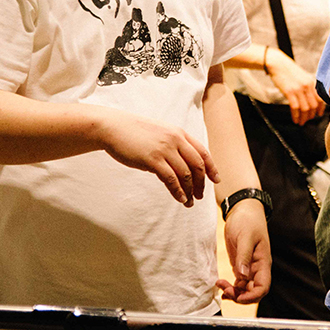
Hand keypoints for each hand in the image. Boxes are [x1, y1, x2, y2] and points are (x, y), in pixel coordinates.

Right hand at [98, 114, 218, 205]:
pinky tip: (180, 199)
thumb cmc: (134, 132)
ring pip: (185, 174)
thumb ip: (173, 144)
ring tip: (190, 202)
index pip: (203, 152)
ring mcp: (164, 149)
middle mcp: (175, 140)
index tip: (216, 180)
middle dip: (202, 183)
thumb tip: (182, 163)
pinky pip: (171, 179)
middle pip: (197, 165)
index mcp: (179, 133)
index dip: (212, 168)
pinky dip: (178, 191)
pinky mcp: (152, 160)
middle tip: (200, 196)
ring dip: (190, 191)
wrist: (113, 127)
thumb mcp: (160, 133)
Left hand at [217, 200, 270, 303]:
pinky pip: (239, 282)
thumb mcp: (245, 236)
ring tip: (220, 285)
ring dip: (234, 292)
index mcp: (263, 262)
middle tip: (224, 290)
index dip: (251, 297)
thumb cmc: (248, 220)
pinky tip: (221, 285)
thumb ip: (244, 256)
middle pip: (253, 292)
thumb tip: (242, 275)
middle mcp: (258, 268)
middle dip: (240, 296)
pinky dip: (231, 287)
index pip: (262, 287)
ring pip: (245, 289)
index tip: (237, 296)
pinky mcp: (241, 265)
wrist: (243, 210)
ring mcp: (250, 267)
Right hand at [267, 51, 325, 124]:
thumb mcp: (303, 77)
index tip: (318, 115)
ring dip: (303, 118)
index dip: (320, 109)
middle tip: (307, 121)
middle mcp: (307, 86)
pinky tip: (294, 120)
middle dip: (311, 116)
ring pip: (305, 108)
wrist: (278, 64)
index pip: (320, 99)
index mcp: (312, 82)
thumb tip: (313, 99)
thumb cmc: (290, 72)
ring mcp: (299, 89)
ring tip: (300, 123)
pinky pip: (295, 107)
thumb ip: (309, 87)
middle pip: (313, 105)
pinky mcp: (289, 92)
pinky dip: (295, 116)